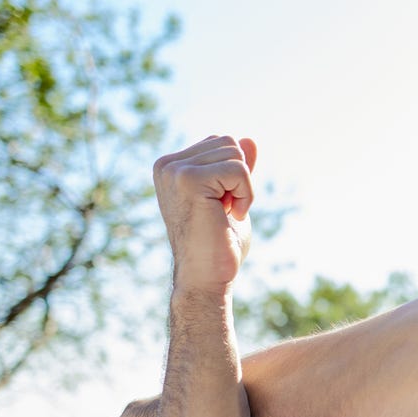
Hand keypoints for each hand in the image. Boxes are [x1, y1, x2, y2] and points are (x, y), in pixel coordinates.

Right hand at [152, 135, 257, 290]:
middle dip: (240, 179)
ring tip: (225, 214)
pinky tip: (231, 216)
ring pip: (236, 154)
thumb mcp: (232, 197)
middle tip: (225, 211)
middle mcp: (167, 164)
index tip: (222, 205)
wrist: (206, 277)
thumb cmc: (219, 243)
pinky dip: (246, 195)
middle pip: (230, 143)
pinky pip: (238, 169)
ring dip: (243, 188)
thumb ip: (236, 169)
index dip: (235, 175)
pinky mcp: (188, 179)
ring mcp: (174, 171)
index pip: (222, 143)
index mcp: (172, 166)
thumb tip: (249, 140)